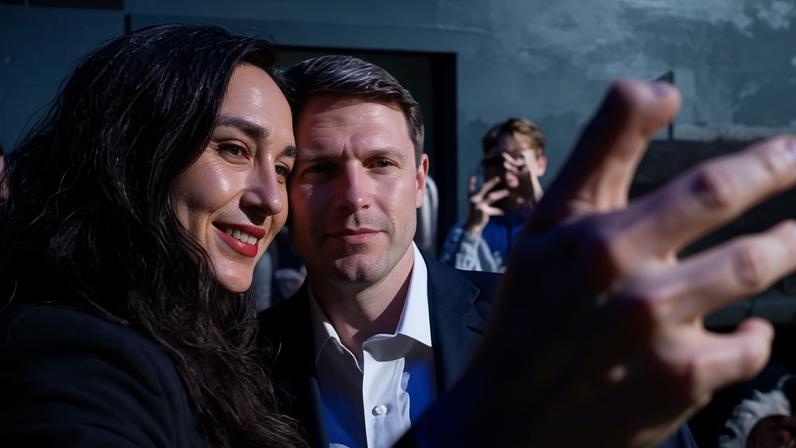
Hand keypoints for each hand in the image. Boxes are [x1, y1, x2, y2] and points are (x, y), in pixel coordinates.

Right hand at [413, 80, 795, 446]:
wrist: (511, 413)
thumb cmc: (527, 313)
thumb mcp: (549, 225)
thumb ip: (603, 151)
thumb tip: (658, 90)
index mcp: (603, 243)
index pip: (708, 190)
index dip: (767, 165)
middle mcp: (639, 291)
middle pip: (748, 245)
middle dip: (792, 213)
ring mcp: (666, 342)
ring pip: (752, 287)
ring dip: (782, 256)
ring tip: (792, 243)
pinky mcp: (683, 386)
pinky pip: (748, 350)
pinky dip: (755, 334)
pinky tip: (747, 328)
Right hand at [463, 175, 509, 234]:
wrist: (473, 225)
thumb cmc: (476, 213)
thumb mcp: (476, 203)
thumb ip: (480, 195)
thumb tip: (486, 186)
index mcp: (471, 196)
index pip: (472, 187)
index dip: (473, 182)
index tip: (476, 176)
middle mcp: (474, 199)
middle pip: (484, 188)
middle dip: (491, 182)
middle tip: (499, 178)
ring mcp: (478, 205)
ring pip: (491, 197)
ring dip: (500, 194)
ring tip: (508, 192)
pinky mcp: (483, 211)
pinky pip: (494, 210)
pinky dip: (498, 211)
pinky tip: (504, 212)